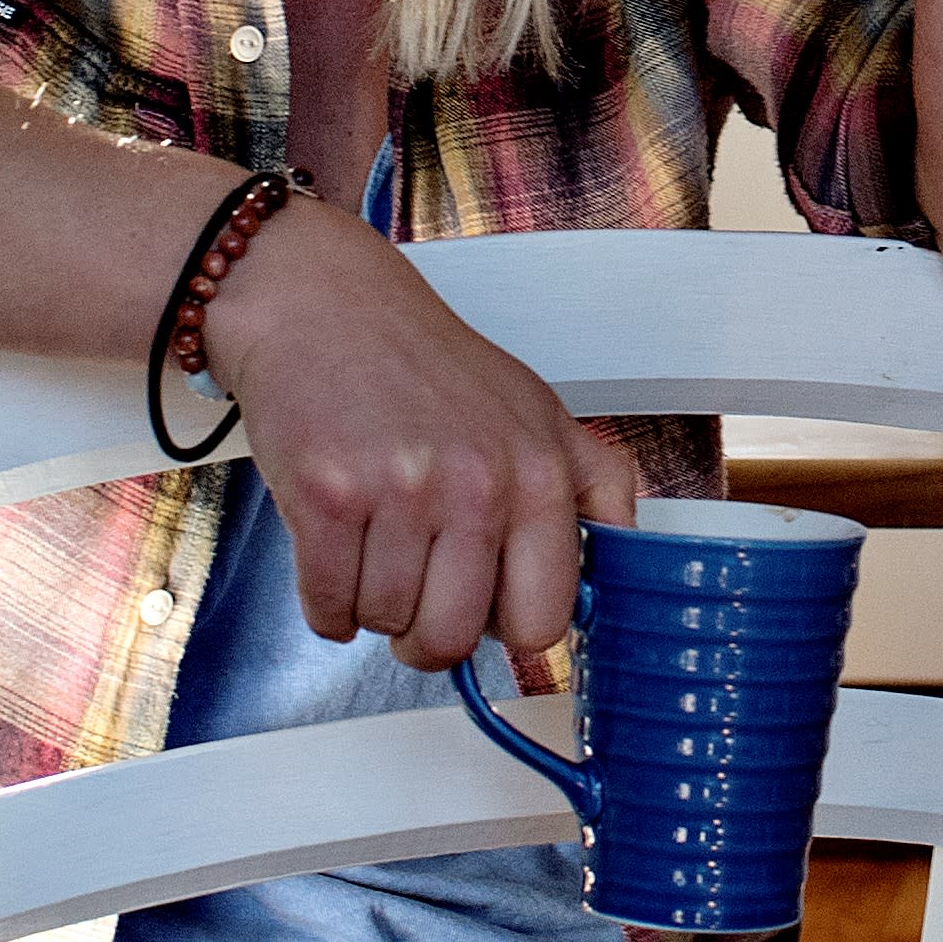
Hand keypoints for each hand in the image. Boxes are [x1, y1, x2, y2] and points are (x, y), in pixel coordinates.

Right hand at [196, 202, 646, 669]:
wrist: (323, 303)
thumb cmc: (423, 361)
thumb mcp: (538, 411)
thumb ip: (592, 489)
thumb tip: (618, 565)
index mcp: (540, 472)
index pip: (542, 620)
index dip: (503, 628)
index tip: (483, 611)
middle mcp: (478, 484)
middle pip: (452, 638)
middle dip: (424, 634)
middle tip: (413, 590)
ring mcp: (399, 491)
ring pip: (384, 623)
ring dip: (370, 605)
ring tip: (372, 541)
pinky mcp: (325, 498)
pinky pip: (327, 608)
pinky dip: (324, 602)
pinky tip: (334, 552)